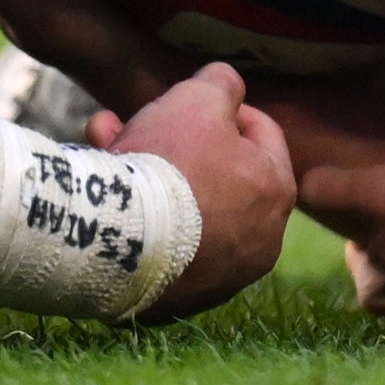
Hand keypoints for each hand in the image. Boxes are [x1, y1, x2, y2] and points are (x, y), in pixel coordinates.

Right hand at [98, 63, 296, 319]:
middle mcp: (261, 242)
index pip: (262, 133)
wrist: (121, 239)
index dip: (225, 107)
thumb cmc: (172, 162)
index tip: (191, 100)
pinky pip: (163, 243)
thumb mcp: (200, 98)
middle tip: (140, 122)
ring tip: (107, 145)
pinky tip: (108, 197)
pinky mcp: (180, 300)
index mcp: (278, 191)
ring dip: (151, 175)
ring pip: (187, 207)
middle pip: (219, 173)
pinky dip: (141, 219)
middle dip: (177, 141)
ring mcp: (221, 277)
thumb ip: (222, 84)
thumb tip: (227, 85)